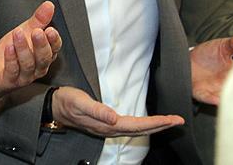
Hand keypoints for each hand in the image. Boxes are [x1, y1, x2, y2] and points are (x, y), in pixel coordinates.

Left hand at [0, 1, 61, 97]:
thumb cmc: (11, 52)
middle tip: (38, 31)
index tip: (51, 29)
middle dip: (41, 44)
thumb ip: (38, 21)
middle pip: (43, 58)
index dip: (53, 41)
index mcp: (44, 56)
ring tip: (18, 33)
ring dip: (23, 48)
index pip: (54, 49)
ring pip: (28, 64)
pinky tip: (9, 47)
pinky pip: (12, 70)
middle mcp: (37, 68)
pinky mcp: (9, 81)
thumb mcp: (24, 32)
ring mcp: (24, 76)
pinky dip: (11, 58)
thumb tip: (49, 5)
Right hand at [51, 86, 183, 136]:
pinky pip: (131, 128)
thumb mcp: (79, 101)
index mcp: (107, 124)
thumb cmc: (66, 101)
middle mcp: (110, 129)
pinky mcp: (107, 125)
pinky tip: (148, 123)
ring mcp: (108, 129)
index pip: (137, 125)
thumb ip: (96, 110)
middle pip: (141, 131)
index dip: (156, 123)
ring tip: (169, 122)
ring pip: (137, 131)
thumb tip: (114, 118)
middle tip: (179, 121)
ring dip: (154, 127)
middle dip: (161, 126)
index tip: (172, 119)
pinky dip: (144, 126)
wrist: (54, 106)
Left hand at [190, 36, 232, 104]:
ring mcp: (214, 89)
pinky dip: (212, 100)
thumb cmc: (207, 53)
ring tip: (230, 97)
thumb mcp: (222, 46)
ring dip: (228, 98)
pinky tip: (216, 100)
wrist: (188, 59)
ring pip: (225, 97)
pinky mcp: (201, 92)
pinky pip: (208, 98)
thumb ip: (232, 44)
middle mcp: (226, 83)